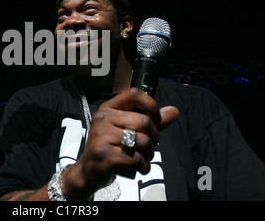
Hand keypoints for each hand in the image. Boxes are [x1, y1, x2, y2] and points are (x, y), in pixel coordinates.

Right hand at [64, 88, 178, 199]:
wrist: (89, 171)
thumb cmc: (111, 147)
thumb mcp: (129, 130)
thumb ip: (152, 121)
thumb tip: (174, 111)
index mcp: (108, 108)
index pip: (134, 94)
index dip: (151, 105)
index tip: (155, 119)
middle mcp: (102, 119)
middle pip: (144, 121)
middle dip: (154, 137)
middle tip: (151, 145)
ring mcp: (102, 137)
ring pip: (142, 141)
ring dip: (149, 153)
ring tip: (143, 157)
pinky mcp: (105, 156)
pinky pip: (136, 159)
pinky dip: (143, 166)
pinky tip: (138, 167)